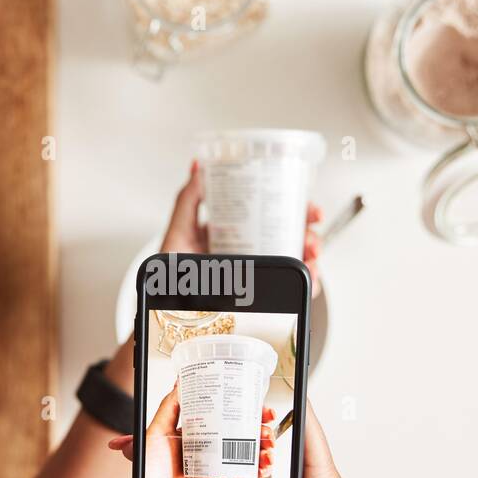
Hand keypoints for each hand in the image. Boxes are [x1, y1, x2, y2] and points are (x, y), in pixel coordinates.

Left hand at [124, 382, 275, 477]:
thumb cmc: (149, 472)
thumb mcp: (156, 432)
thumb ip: (169, 408)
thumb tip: (179, 384)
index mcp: (197, 438)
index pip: (225, 420)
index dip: (243, 411)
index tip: (256, 406)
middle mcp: (210, 453)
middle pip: (243, 436)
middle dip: (260, 427)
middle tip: (266, 421)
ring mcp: (219, 469)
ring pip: (250, 454)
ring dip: (265, 446)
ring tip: (268, 442)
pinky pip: (248, 476)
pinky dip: (262, 468)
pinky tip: (266, 460)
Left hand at [160, 162, 323, 295]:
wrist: (165, 311)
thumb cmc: (167, 276)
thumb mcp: (177, 232)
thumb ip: (188, 200)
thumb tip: (198, 166)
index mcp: (235, 234)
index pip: (272, 215)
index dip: (296, 209)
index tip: (309, 208)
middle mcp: (249, 254)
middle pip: (291, 239)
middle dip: (310, 235)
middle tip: (312, 236)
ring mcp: (255, 276)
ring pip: (295, 264)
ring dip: (312, 259)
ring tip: (312, 258)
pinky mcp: (259, 299)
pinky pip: (289, 292)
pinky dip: (307, 285)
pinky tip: (310, 280)